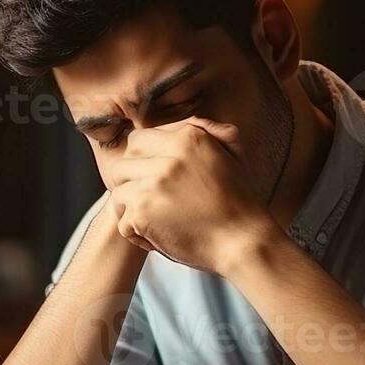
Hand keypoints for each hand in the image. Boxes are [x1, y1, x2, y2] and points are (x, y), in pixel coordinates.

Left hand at [108, 117, 276, 272]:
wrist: (245, 241)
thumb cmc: (241, 201)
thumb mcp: (233, 152)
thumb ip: (209, 130)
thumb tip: (187, 123)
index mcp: (188, 138)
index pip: (138, 139)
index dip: (141, 160)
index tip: (151, 177)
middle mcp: (168, 157)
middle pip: (122, 164)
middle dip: (131, 183)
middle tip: (150, 200)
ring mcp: (153, 185)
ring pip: (118, 192)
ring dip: (133, 209)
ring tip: (154, 220)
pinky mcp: (144, 213)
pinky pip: (123, 222)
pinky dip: (137, 234)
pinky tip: (158, 237)